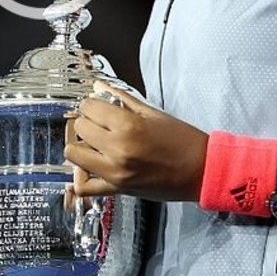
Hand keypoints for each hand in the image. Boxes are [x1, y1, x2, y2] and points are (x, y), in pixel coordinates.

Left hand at [64, 81, 207, 200]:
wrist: (201, 171)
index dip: (92, 104)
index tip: (98, 105)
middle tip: (99, 123)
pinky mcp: (117, 189)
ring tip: (94, 143)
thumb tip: (99, 86)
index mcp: (128, 126)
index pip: (88, 107)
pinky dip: (81, 178)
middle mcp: (118, 149)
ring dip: (81, 145)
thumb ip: (122, 99)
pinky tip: (89, 167)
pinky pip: (85, 187)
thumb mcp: (153, 112)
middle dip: (86, 122)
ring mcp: (115, 172)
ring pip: (74, 154)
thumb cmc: (184, 142)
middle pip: (79, 128)